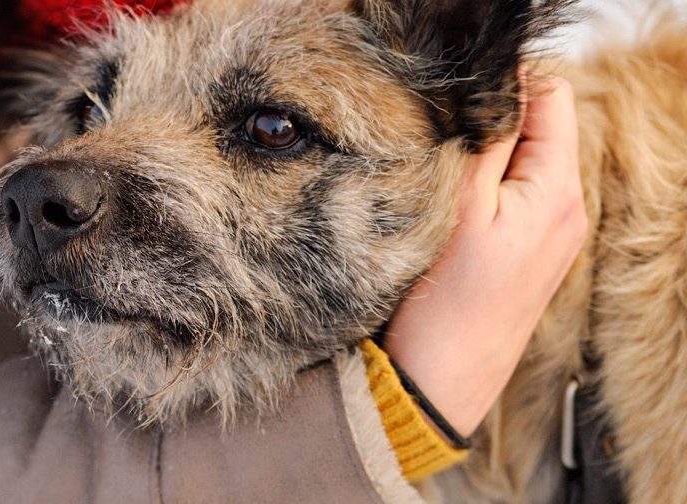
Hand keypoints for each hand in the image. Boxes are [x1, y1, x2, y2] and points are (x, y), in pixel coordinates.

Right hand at [382, 77, 586, 436]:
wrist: (438, 384)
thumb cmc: (444, 308)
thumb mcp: (459, 210)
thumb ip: (485, 143)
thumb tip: (494, 91)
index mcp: (558, 193)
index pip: (551, 96)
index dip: (505, 83)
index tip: (456, 95)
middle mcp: (568, 211)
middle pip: (539, 127)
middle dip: (491, 119)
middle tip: (437, 135)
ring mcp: (553, 234)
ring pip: (524, 159)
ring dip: (484, 154)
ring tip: (439, 173)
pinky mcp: (531, 253)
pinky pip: (517, 193)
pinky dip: (486, 184)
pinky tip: (449, 204)